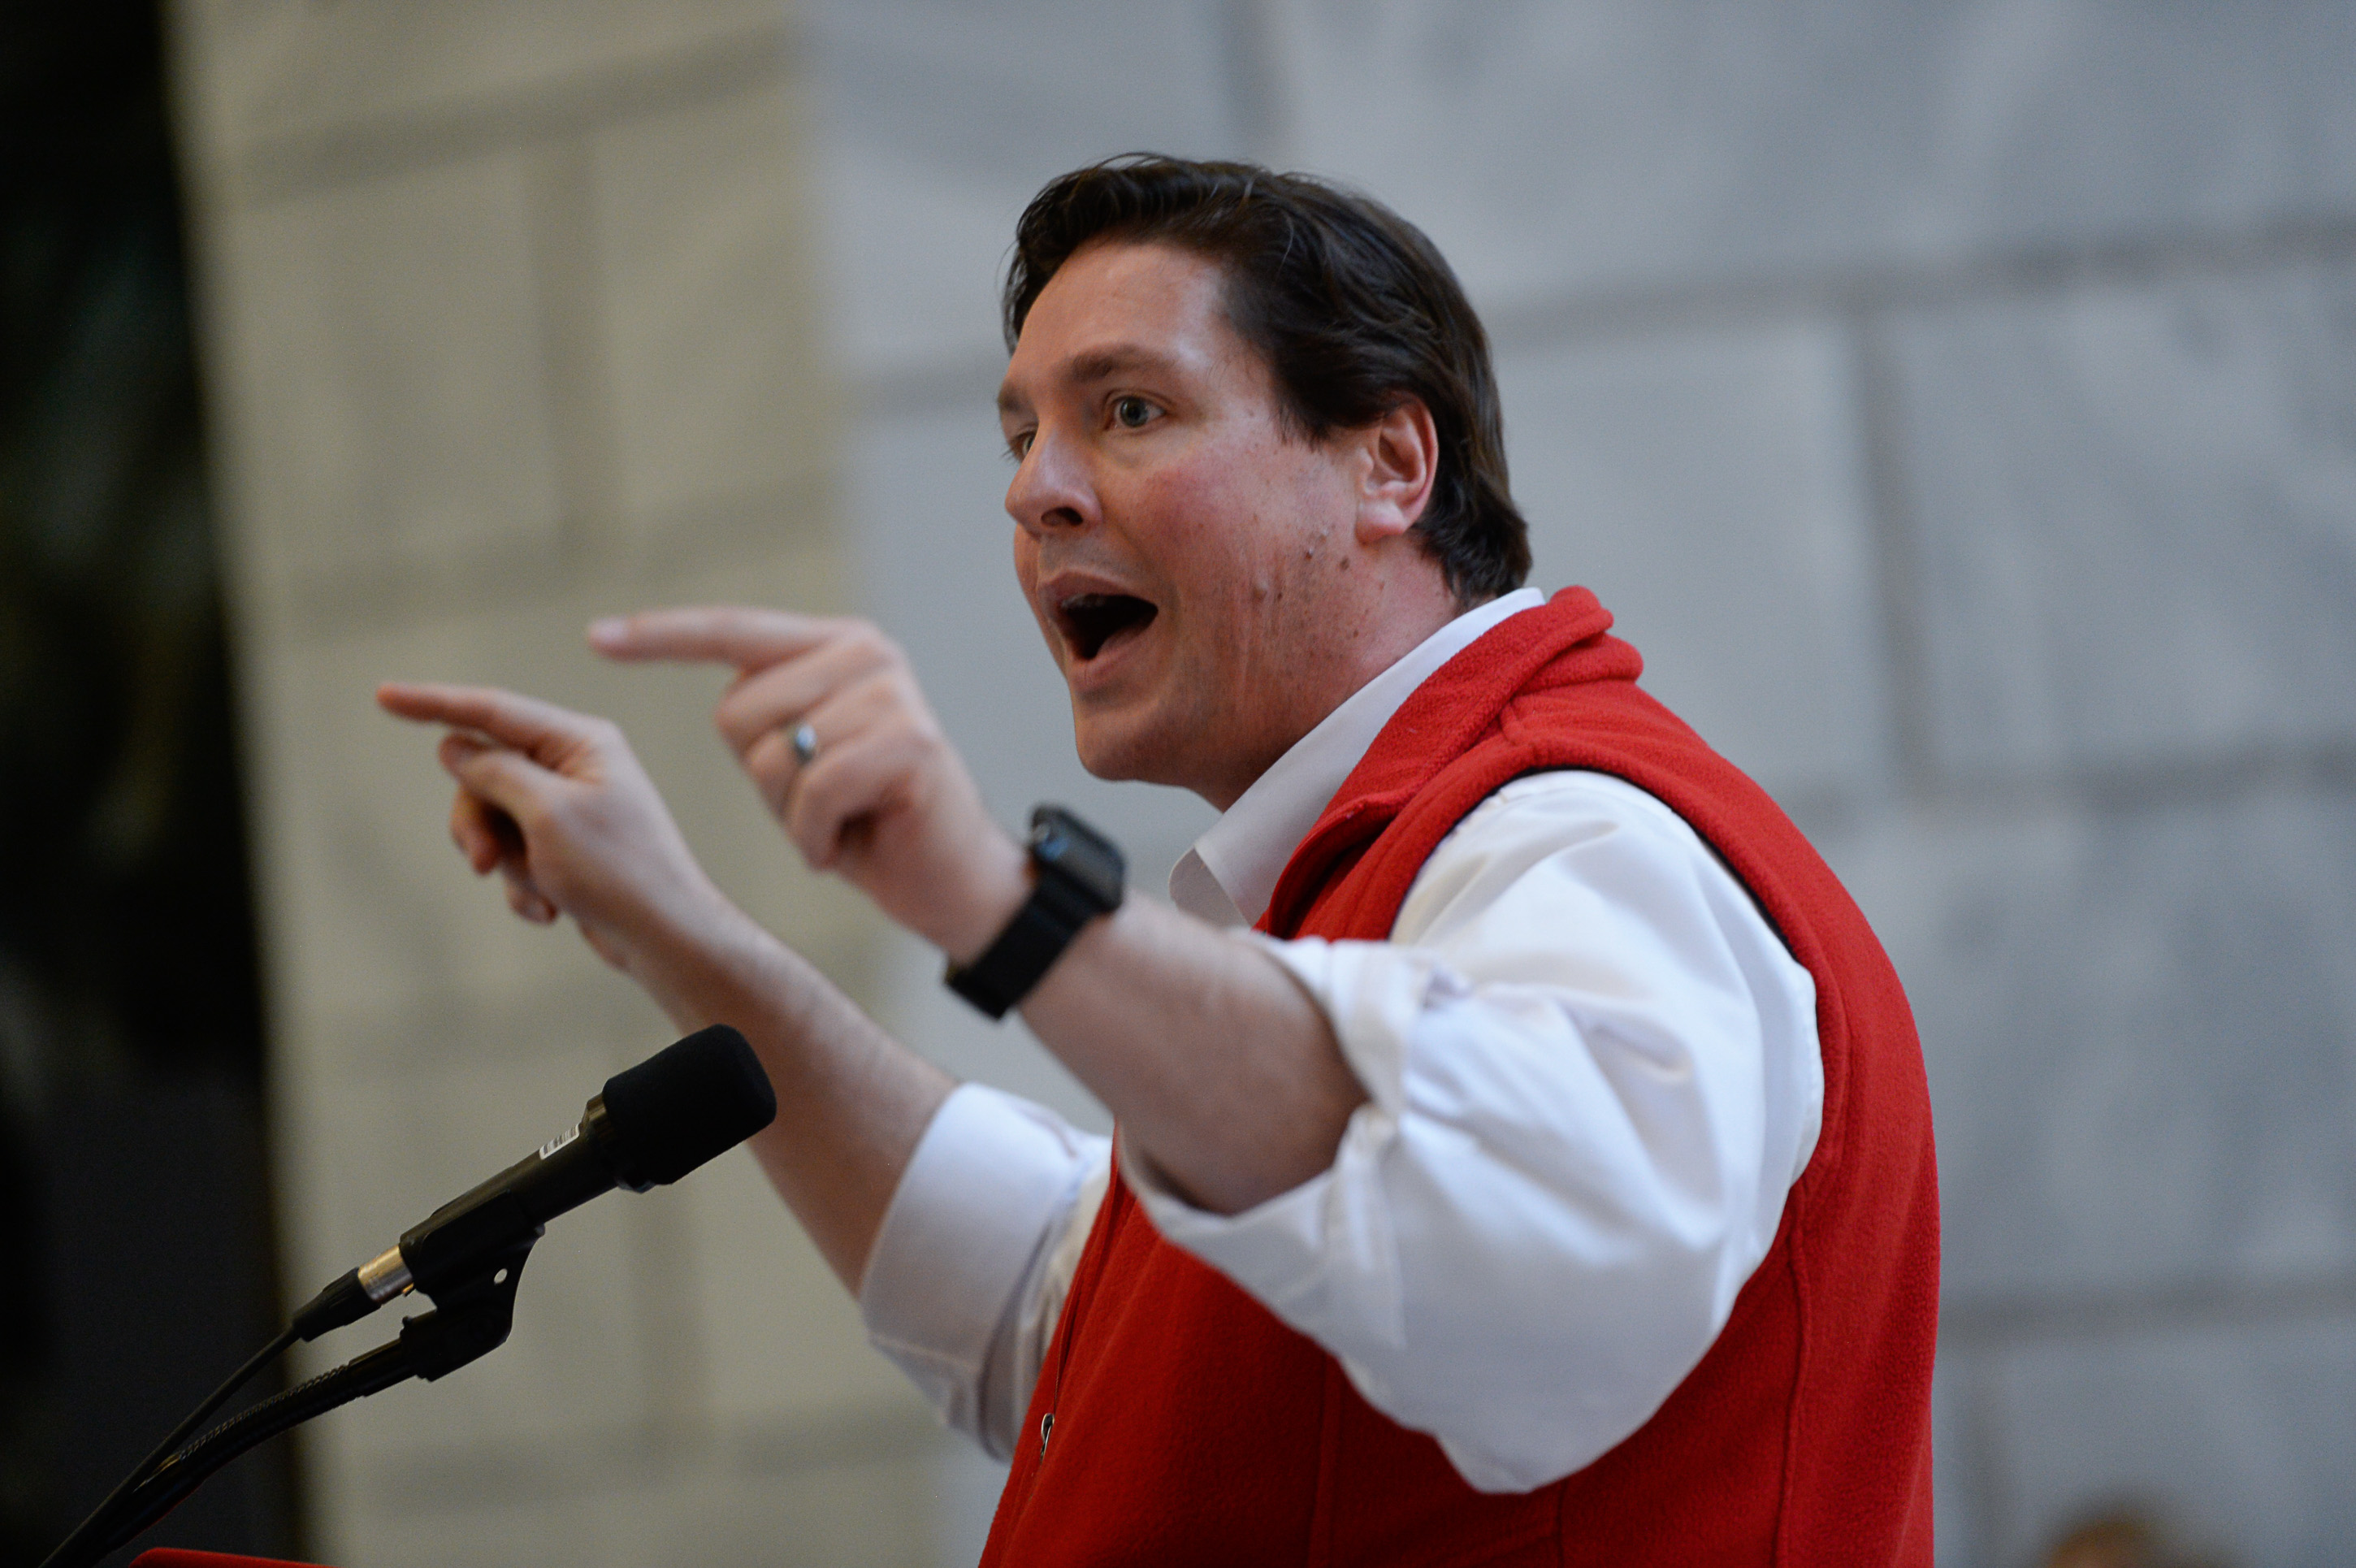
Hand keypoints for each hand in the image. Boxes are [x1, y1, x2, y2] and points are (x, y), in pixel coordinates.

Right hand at [374, 682, 740, 1005]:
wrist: (663, 937)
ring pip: (493, 820)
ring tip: (540, 891)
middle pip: (485, 775)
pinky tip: (553, 911)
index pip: (493, 711)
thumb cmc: (618, 870)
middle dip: (477, 821)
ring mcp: (570, 807)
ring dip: (505, 862)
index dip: (435, 703)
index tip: (384, 695)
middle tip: (482, 860)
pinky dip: (524, 886)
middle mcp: (576, 766)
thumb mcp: (545, 815)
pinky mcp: (566, 847)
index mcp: (581, 742)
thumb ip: (495, 773)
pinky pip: (515, 856)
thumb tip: (456, 746)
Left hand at [588, 607, 1027, 959]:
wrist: (956, 880)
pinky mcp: (909, 742)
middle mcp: (868, 653)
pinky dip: (815, 838)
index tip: (597, 638)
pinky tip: (846, 844)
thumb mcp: (808, 756)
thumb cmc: (870, 823)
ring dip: (791, 813)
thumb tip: (720, 702)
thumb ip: (771, 714)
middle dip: (761, 778)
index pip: (734, 631)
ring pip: (772, 757)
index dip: (662, 637)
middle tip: (819, 805)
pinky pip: (813, 792)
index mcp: (838, 645)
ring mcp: (892, 693)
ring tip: (841, 821)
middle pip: (739, 713)